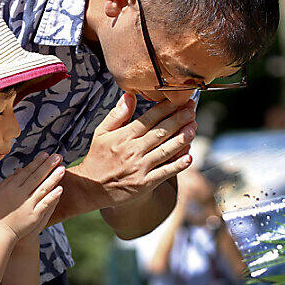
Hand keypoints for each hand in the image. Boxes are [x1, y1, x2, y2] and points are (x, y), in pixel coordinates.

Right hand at [0, 152, 64, 240]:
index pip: (26, 172)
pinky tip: (60, 189)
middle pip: (36, 177)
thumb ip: (9, 181)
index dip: (37, 162)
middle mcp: (19, 194)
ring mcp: (27, 205)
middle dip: (48, 165)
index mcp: (11, 187)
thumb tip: (19, 170)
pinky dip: (52, 196)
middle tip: (58, 156)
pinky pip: (45, 204)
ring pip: (42, 188)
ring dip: (53, 178)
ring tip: (63, 168)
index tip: (45, 154)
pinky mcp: (34, 215)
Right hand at [73, 93, 195, 209]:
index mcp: (123, 136)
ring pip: (165, 151)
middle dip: (178, 119)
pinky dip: (177, 166)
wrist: (90, 188)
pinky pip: (164, 173)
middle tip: (192, 110)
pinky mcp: (144, 184)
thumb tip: (129, 95)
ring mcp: (140, 167)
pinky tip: (189, 158)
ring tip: (193, 128)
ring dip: (182, 139)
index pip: (149, 118)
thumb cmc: (97, 158)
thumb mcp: (101, 132)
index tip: (179, 99)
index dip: (166, 108)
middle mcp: (133, 150)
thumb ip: (117, 114)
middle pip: (160, 132)